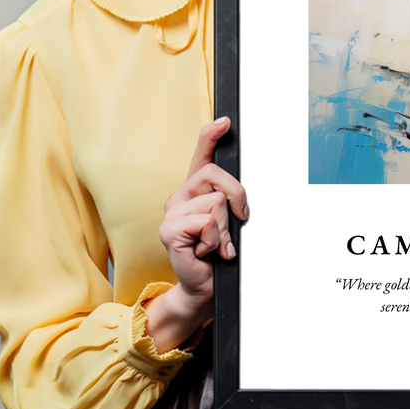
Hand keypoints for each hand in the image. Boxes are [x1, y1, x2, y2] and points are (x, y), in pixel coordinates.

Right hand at [144, 117, 248, 351]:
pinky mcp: (169, 230)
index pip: (201, 155)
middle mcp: (180, 196)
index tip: (225, 121)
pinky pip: (206, 222)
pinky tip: (206, 252)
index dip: (211, 135)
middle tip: (238, 221)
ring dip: (225, 228)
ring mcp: (172, 212)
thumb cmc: (218, 253)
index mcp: (195, 190)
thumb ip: (230, 202)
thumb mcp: (229, 221)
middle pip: (216, 175)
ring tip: (216, 244)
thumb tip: (240, 194)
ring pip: (216, 202)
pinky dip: (215, 240)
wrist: (204, 286)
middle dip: (237, 197)